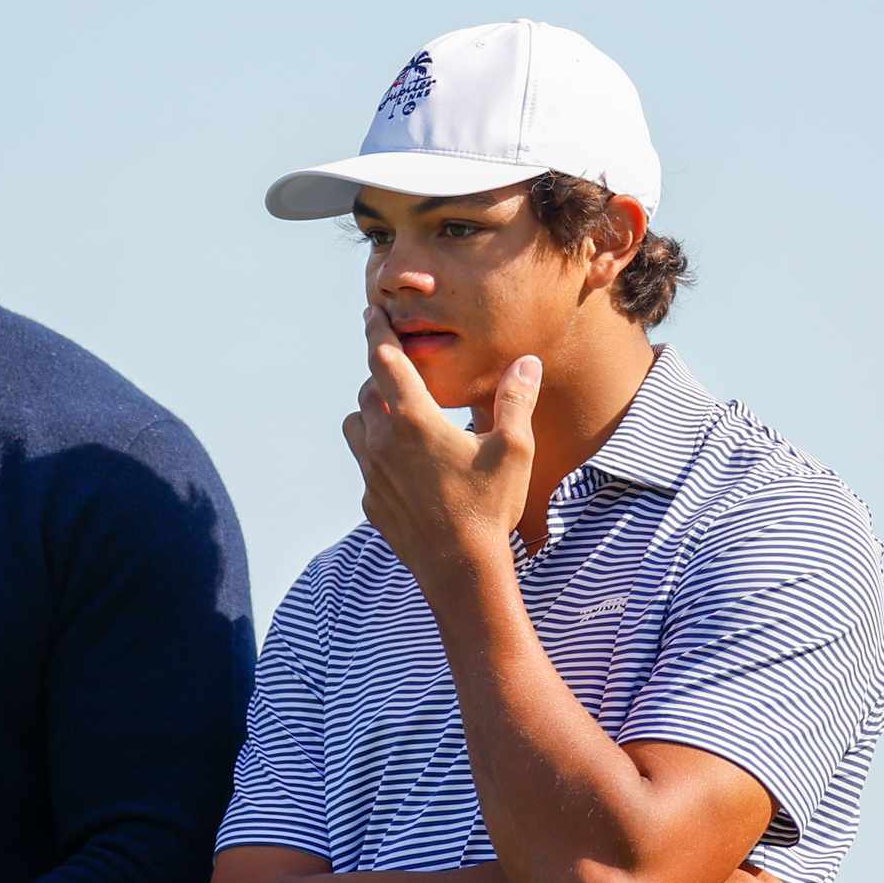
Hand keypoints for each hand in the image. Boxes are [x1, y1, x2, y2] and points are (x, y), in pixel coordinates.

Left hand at [341, 307, 540, 593]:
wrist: (460, 571)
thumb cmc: (489, 507)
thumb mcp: (513, 450)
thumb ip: (515, 400)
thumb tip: (526, 363)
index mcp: (414, 420)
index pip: (384, 360)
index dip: (377, 330)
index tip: (371, 311)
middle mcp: (382, 441)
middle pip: (368, 391)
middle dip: (382, 376)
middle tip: (401, 370)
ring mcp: (371, 473)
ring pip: (356, 425)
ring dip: (372, 413)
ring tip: (399, 415)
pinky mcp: (370, 501)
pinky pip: (365, 464)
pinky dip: (378, 453)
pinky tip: (406, 465)